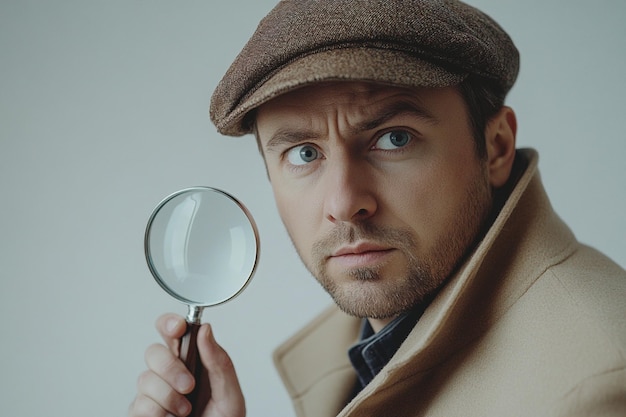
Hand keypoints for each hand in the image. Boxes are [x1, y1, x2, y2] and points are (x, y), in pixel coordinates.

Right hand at [129, 313, 245, 416]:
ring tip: (186, 411)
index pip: (172, 332)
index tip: (179, 327)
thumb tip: (206, 330)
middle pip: (153, 352)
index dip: (170, 323)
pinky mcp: (141, 413)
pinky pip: (139, 405)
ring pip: (145, 379)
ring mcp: (153, 394)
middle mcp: (169, 374)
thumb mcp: (230, 395)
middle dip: (170, 367)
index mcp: (192, 361)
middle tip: (188, 385)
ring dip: (168, 396)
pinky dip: (158, 413)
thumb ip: (220, 362)